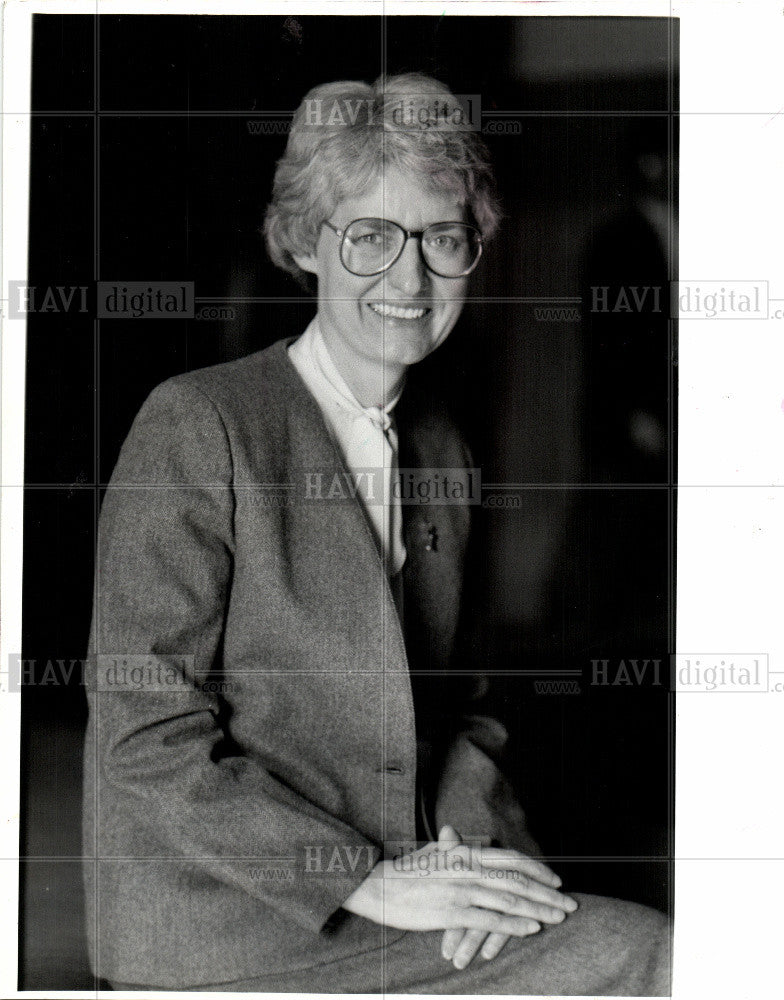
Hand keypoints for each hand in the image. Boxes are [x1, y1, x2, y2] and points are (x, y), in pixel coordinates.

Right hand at [342, 825, 576, 943]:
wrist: (379, 886)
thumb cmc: (406, 870)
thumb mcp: (430, 853)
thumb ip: (448, 845)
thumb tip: (453, 832)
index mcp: (466, 853)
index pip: (510, 859)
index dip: (536, 869)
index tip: (556, 880)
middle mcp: (468, 869)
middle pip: (517, 880)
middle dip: (547, 893)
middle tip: (570, 903)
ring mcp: (461, 890)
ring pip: (509, 900)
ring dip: (539, 909)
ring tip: (559, 917)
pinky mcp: (451, 912)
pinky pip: (490, 919)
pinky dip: (514, 924)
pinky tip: (532, 928)